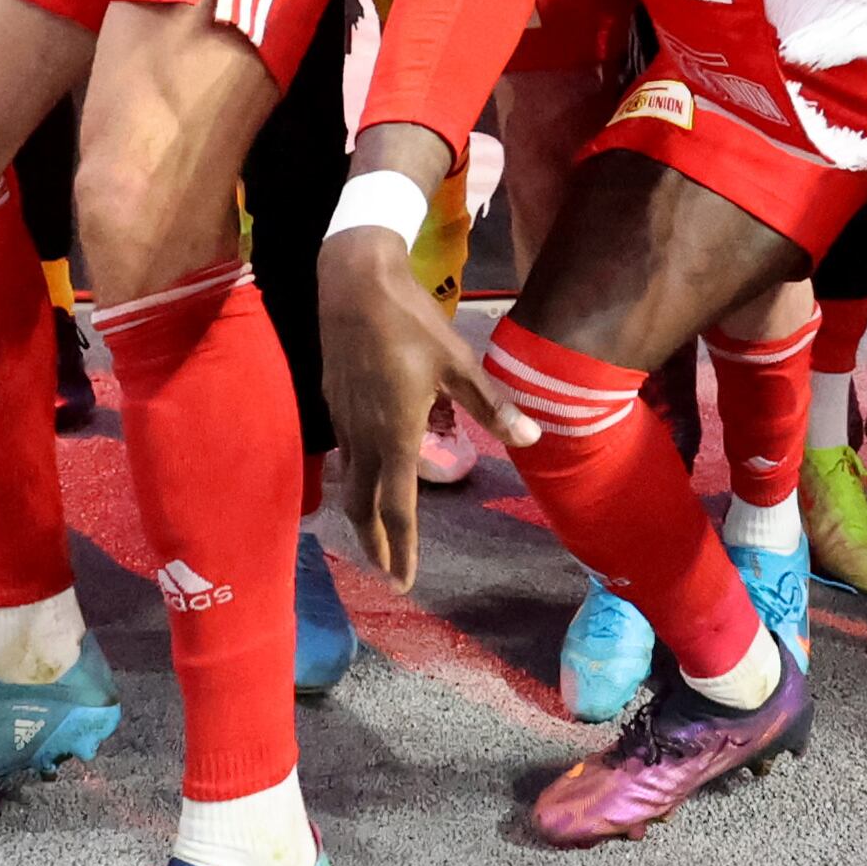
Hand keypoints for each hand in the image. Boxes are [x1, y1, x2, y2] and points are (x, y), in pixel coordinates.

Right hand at [321, 230, 523, 586]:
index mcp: (395, 435)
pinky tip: (366, 480)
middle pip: (364, 506)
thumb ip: (491, 406)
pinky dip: (355, 484)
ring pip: (351, 484)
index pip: (397, 508)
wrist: (352, 284)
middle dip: (376, 545)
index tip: (405, 582)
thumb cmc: (410, 323)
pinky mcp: (334, 405)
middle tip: (388, 575)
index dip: (402, 547)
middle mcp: (364, 438)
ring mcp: (344, 422)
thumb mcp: (458, 362)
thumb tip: (532, 439)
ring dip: (363, 517)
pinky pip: (345, 458)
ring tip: (377, 539)